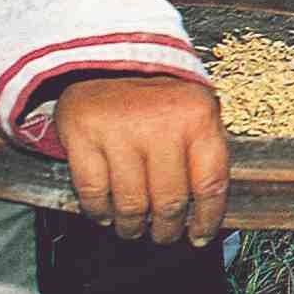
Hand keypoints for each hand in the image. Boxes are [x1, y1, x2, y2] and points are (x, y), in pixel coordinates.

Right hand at [55, 74, 230, 246]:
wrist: (107, 57)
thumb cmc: (158, 93)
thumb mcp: (195, 108)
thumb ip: (204, 152)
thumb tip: (208, 211)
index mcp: (198, 117)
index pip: (210, 184)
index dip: (206, 219)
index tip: (199, 236)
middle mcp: (161, 124)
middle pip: (169, 202)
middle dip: (166, 229)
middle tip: (163, 235)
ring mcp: (120, 130)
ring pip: (131, 205)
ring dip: (132, 227)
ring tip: (133, 229)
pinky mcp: (83, 135)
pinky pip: (94, 193)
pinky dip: (99, 213)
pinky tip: (105, 214)